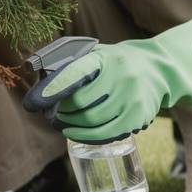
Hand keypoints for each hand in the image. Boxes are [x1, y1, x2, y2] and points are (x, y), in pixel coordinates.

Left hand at [23, 18, 191, 143]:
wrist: (159, 69)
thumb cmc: (117, 64)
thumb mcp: (97, 55)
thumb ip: (72, 65)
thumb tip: (38, 80)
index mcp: (106, 57)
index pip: (74, 73)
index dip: (52, 90)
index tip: (32, 103)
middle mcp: (121, 76)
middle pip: (79, 102)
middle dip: (60, 111)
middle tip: (51, 114)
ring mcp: (132, 97)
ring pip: (92, 120)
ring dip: (70, 126)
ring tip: (61, 124)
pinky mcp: (138, 116)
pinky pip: (106, 134)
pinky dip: (86, 137)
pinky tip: (74, 133)